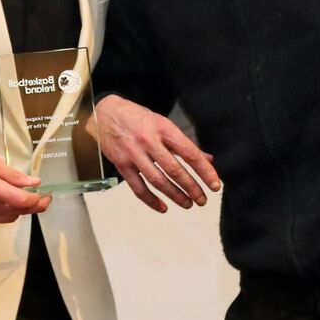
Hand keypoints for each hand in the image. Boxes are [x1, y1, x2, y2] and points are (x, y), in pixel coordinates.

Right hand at [0, 153, 51, 226]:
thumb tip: (35, 182)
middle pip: (20, 211)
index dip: (37, 200)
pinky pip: (0, 219)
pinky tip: (6, 202)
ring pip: (12, 217)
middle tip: (45, 199)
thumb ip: (15, 175)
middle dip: (35, 206)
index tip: (46, 196)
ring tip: (25, 198)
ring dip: (21, 209)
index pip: (21, 200)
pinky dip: (7, 212)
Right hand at [96, 94, 219, 212]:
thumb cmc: (137, 118)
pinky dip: (151, 200)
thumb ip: (183, 143)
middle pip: (174, 169)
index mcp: (163, 128)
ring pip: (157, 180)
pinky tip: (163, 207)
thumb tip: (207, 159)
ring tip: (187, 204)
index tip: (215, 184)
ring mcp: (134, 153)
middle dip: (191, 187)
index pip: (189, 152)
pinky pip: (138, 187)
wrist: (105, 113)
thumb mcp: (162, 123)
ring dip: (175, 195)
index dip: (204, 170)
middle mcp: (149, 141)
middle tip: (202, 199)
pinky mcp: (121, 164)